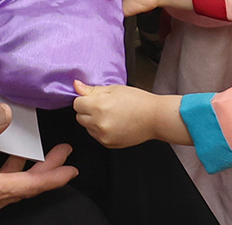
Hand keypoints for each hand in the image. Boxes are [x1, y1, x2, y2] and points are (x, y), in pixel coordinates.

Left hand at [73, 81, 190, 148]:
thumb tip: (76, 86)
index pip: (77, 104)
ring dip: (93, 122)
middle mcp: (99, 123)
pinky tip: (114, 124)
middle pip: (79, 117)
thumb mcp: (114, 89)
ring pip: (87, 127)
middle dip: (87, 111)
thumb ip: (92, 89)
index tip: (93, 98)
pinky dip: (100, 131)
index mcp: (99, 106)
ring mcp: (103, 136)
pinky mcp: (108, 144)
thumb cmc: (138, 101)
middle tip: (103, 106)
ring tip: (110, 115)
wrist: (154, 118)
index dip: (84, 99)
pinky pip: (96, 136)